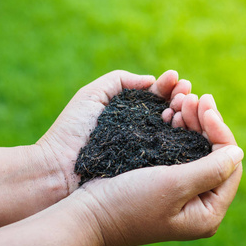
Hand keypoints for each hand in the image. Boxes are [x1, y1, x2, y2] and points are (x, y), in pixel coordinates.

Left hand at [37, 70, 190, 193]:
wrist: (59, 168)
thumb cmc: (73, 129)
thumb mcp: (93, 94)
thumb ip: (120, 80)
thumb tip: (151, 80)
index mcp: (132, 113)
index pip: (156, 97)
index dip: (168, 86)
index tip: (176, 78)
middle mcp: (143, 131)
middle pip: (170, 111)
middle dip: (181, 97)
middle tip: (186, 91)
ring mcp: (148, 150)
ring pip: (175, 129)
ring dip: (184, 113)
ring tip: (186, 102)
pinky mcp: (150, 168)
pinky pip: (170, 150)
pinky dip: (180, 135)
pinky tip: (183, 121)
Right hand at [78, 95, 242, 245]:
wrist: (87, 212)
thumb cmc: (129, 203)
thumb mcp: (175, 186)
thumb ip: (212, 170)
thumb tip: (238, 152)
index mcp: (208, 212)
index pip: (230, 166)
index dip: (221, 132)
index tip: (206, 105)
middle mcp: (199, 203)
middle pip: (216, 155)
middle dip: (206, 123)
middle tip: (195, 97)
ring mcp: (182, 191)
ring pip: (198, 149)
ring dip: (193, 122)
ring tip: (182, 100)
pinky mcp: (166, 179)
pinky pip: (181, 150)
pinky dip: (178, 130)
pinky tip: (172, 112)